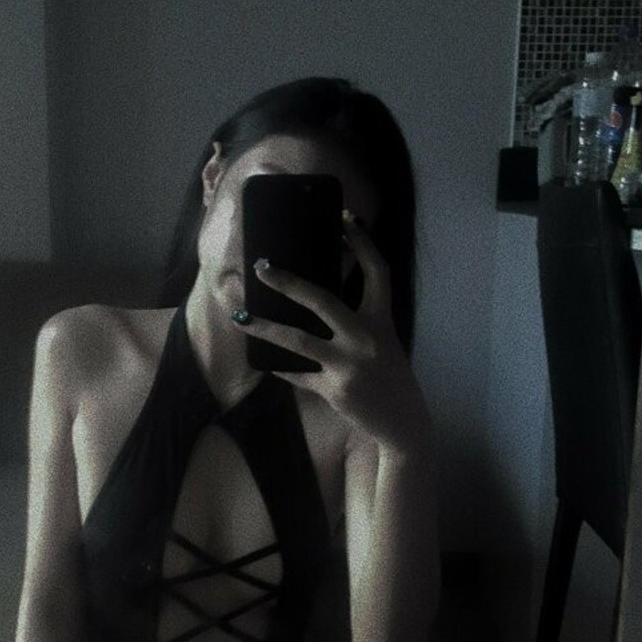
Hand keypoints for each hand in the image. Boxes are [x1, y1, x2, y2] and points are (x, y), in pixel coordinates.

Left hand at [232, 211, 427, 454]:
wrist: (403, 424)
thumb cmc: (390, 378)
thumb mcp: (383, 343)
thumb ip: (357, 323)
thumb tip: (314, 301)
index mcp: (381, 321)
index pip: (377, 272)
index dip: (362, 242)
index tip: (345, 217)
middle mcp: (365, 339)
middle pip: (322, 301)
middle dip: (288, 283)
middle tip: (261, 267)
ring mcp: (348, 366)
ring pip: (298, 341)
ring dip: (264, 327)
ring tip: (239, 315)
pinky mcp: (334, 390)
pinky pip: (297, 375)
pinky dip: (278, 367)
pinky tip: (259, 359)